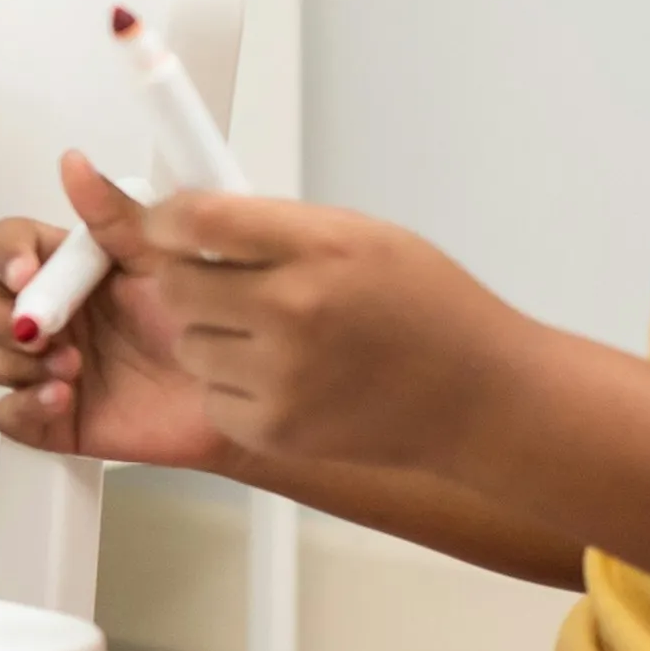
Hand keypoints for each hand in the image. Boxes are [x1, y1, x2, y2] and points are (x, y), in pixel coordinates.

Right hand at [0, 154, 237, 473]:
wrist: (238, 393)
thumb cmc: (206, 322)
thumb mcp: (161, 261)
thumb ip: (114, 215)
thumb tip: (73, 162)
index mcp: (65, 269)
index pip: (7, 247)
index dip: (6, 257)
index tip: (26, 277)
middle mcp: (45, 314)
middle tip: (37, 333)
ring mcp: (42, 365)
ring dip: (11, 363)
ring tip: (71, 371)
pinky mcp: (51, 416)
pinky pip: (4, 414)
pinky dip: (23, 406)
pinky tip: (61, 398)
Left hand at [131, 185, 546, 474]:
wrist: (480, 397)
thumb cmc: (429, 309)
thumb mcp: (362, 234)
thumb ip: (278, 226)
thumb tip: (196, 220)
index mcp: (319, 249)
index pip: (200, 220)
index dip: (169, 221)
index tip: (169, 227)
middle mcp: (295, 311)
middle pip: (176, 285)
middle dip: (191, 280)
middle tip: (227, 287)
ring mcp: (283, 376)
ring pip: (188, 343)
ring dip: (212, 336)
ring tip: (269, 336)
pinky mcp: (275, 430)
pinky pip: (211, 397)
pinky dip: (233, 388)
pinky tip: (281, 379)